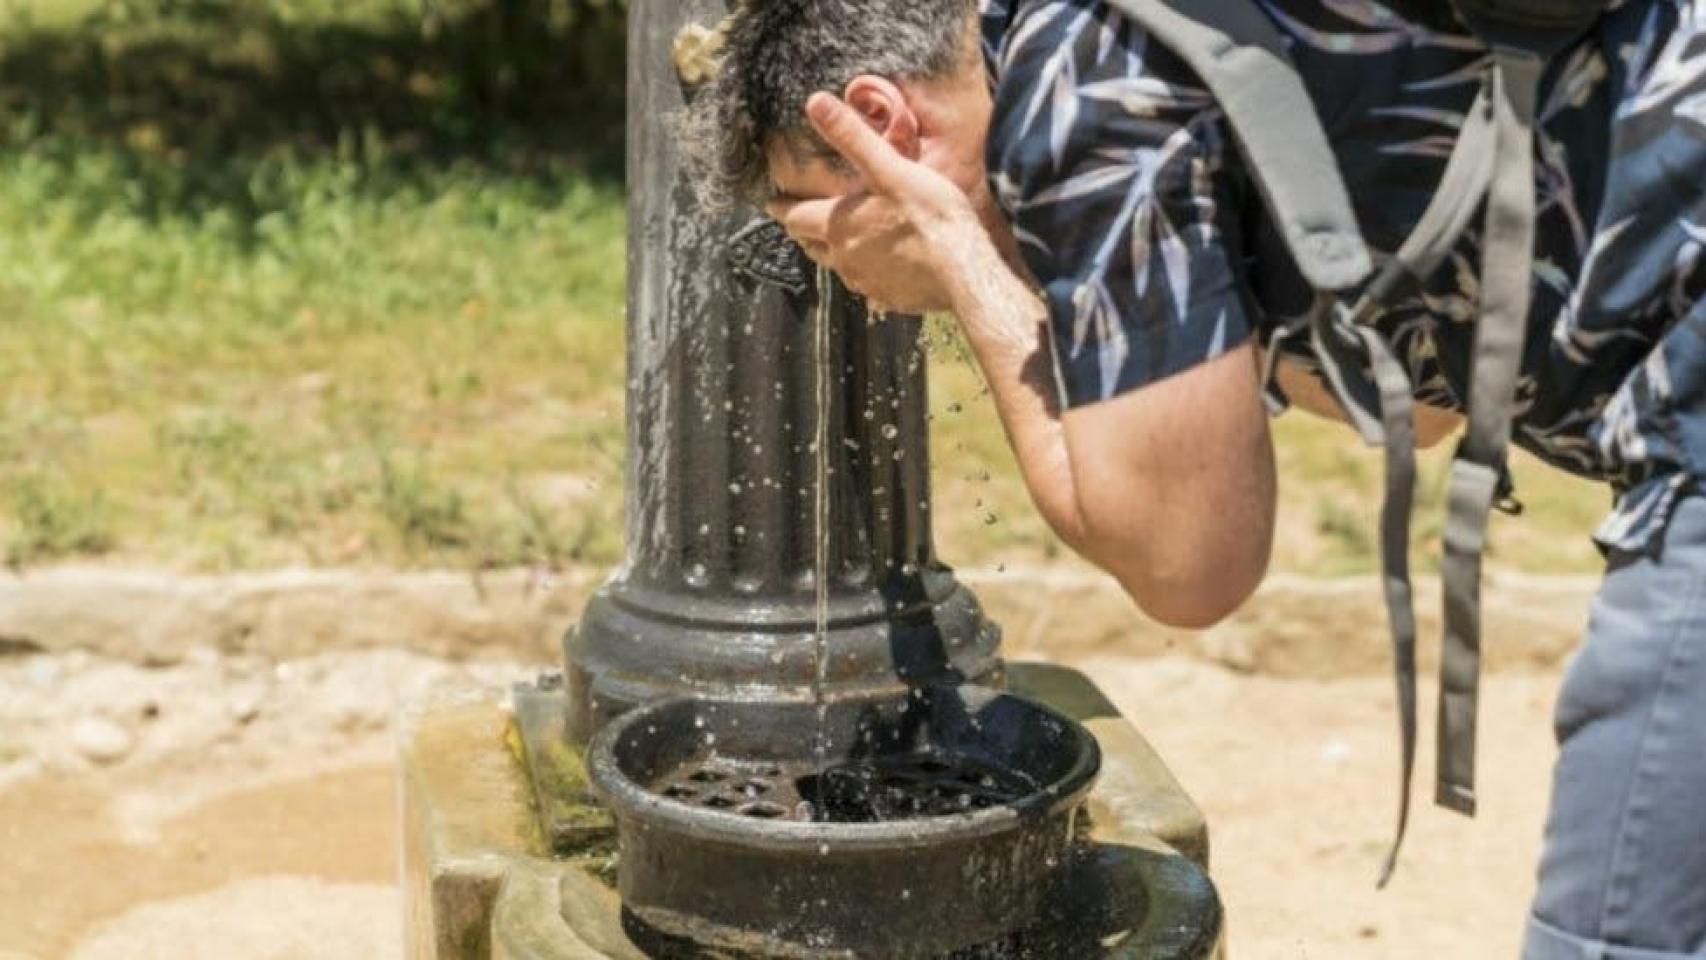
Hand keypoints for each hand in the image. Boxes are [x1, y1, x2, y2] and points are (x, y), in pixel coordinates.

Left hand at [766, 93, 988, 313]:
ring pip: (840, 267)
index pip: (796, 217)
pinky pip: (870, 288)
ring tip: (844, 242)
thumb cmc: (929, 217)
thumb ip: (851, 137)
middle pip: (813, 245)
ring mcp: (866, 284)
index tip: (772, 204)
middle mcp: (844, 260)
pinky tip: (884, 268)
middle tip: (803, 222)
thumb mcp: (889, 168)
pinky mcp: (890, 299)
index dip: (783, 208)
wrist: (965, 271)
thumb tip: (815, 102)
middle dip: (807, 232)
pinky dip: (870, 274)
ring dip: (838, 254)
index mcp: (838, 226)